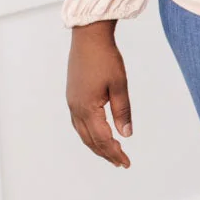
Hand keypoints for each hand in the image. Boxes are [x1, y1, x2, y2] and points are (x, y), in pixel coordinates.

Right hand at [67, 21, 132, 166]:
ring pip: (82, 133)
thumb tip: (126, 135)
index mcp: (88, 107)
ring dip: (96, 145)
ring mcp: (72, 102)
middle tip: (121, 163)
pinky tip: (96, 134)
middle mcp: (76, 108)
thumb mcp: (119, 85)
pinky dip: (88, 134)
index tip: (127, 162)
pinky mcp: (72, 96)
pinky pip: (78, 123)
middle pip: (90, 140)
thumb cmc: (106, 58)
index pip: (103, 139)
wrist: (88, 36)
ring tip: (110, 153)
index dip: (115, 152)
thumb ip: (123, 111)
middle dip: (106, 153)